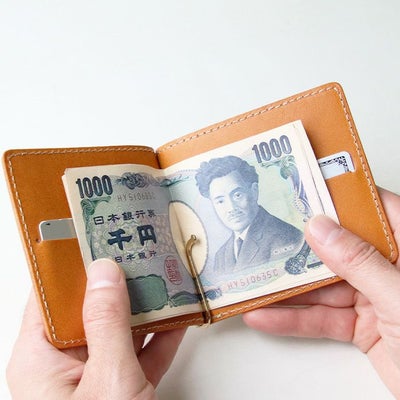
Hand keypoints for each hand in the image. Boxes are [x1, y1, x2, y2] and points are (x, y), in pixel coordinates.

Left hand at [7, 258, 185, 398]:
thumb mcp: (107, 378)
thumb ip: (107, 323)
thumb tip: (105, 272)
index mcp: (41, 360)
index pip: (50, 297)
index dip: (72, 265)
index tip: (96, 237)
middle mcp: (63, 367)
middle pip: (89, 310)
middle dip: (119, 283)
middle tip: (138, 253)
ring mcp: (95, 378)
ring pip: (119, 331)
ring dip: (146, 308)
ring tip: (164, 278)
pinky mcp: (122, 390)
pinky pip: (141, 354)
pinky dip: (161, 337)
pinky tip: (177, 318)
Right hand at [243, 188, 399, 397]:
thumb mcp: (399, 298)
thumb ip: (360, 263)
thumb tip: (320, 229)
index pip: (375, 210)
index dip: (340, 197)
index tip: (305, 189)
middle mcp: (391, 270)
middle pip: (340, 249)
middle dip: (301, 247)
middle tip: (267, 235)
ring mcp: (375, 299)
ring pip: (324, 287)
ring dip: (288, 289)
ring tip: (255, 280)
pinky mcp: (363, 327)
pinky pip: (323, 319)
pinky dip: (293, 320)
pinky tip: (266, 316)